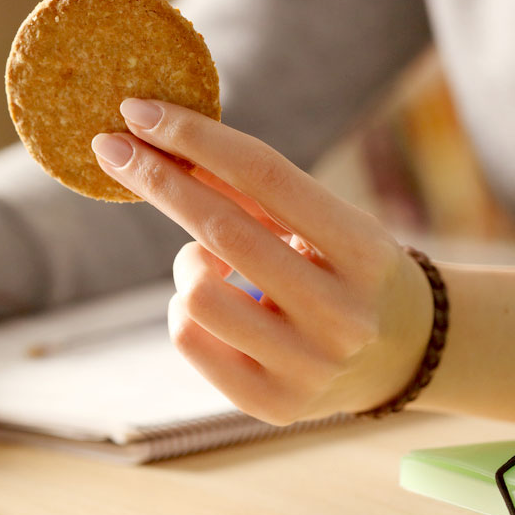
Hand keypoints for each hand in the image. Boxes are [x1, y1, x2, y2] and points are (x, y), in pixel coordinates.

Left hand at [91, 99, 433, 423]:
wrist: (403, 356)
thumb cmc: (344, 268)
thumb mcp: (321, 220)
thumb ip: (247, 188)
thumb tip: (156, 139)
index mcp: (364, 251)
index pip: (265, 175)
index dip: (195, 136)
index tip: (139, 110)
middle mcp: (343, 314)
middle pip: (221, 227)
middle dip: (156, 178)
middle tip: (111, 146)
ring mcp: (310, 367)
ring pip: (195, 291)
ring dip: (188, 264)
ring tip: (216, 267)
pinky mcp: (273, 404)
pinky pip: (187, 336)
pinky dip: (186, 308)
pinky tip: (218, 307)